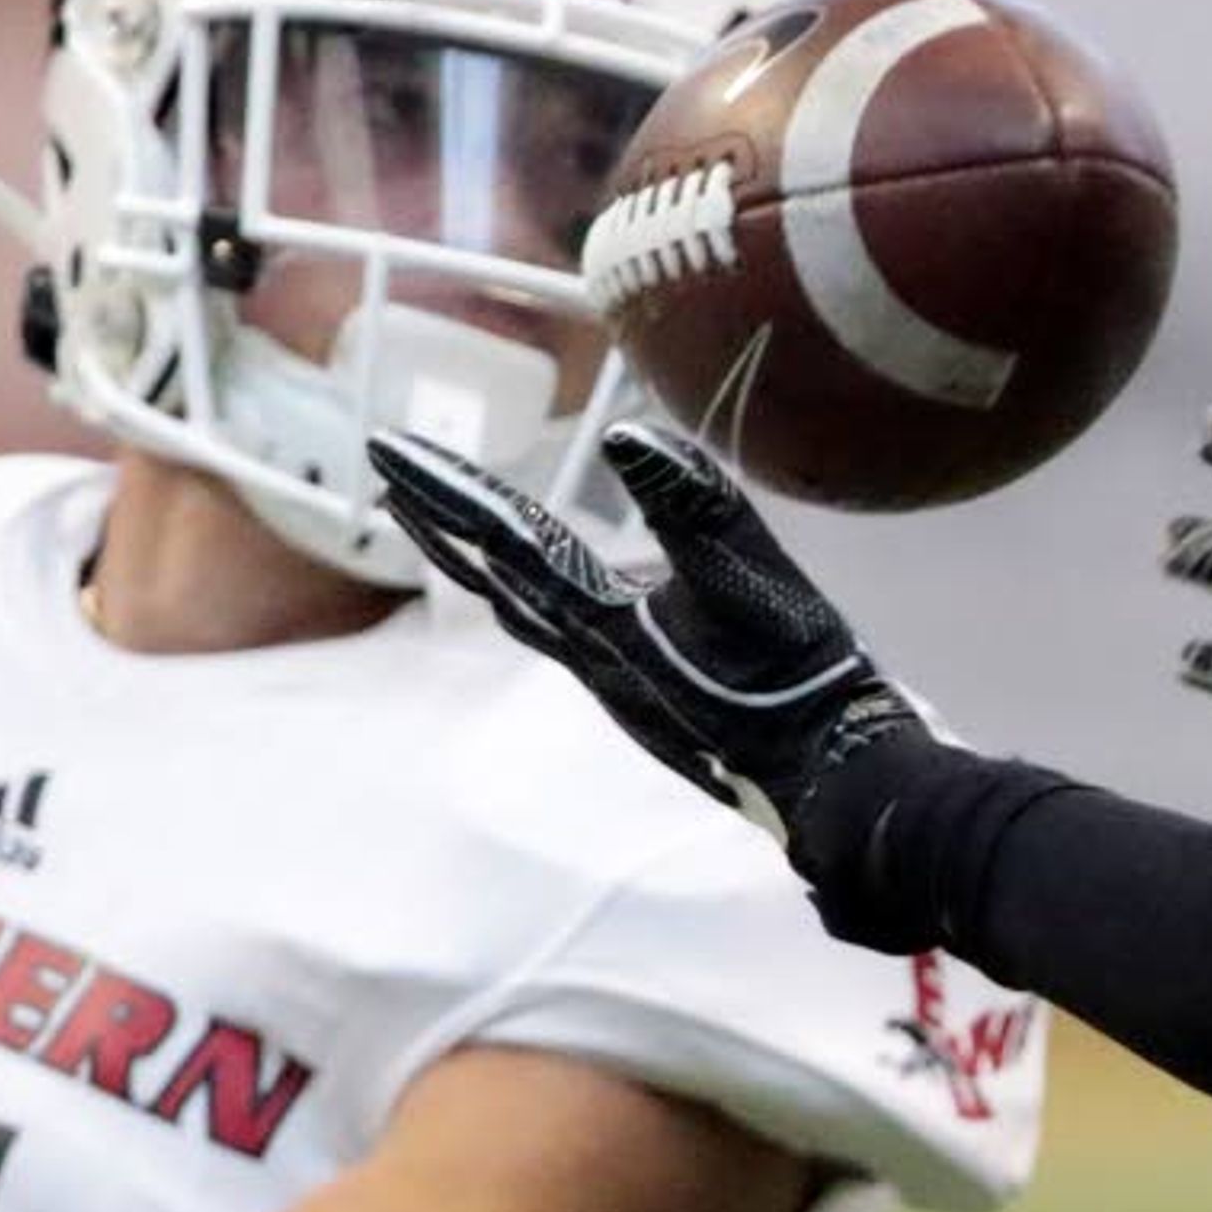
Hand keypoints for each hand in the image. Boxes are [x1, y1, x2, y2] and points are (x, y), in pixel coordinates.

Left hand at [365, 421, 930, 846]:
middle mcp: (589, 655)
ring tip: (453, 531)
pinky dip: (531, 598)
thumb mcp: (753, 574)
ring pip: (523, 613)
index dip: (446, 486)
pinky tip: (558, 597)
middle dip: (441, 526)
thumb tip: (624, 434)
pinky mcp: (643, 699)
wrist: (825, 778)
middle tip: (394, 478)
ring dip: (479, 564)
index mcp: (602, 619)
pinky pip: (561, 635)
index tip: (386, 444)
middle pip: (493, 580)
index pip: (506, 537)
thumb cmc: (793, 677)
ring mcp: (613, 684)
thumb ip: (693, 501)